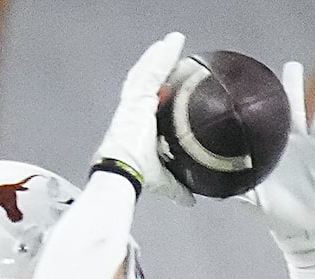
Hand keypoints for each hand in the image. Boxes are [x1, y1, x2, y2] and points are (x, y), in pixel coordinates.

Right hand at [97, 33, 192, 203]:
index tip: (167, 81)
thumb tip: (190, 200)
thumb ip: (178, 188)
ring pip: (147, 72)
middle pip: (146, 80)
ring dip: (160, 55)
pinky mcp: (135, 99)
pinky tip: (171, 45)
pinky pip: (150, 72)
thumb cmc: (135, 175)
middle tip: (168, 52)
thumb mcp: (164, 181)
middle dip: (157, 64)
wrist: (123, 173)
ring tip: (172, 42)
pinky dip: (161, 57)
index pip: (147, 99)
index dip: (156, 87)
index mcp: (138, 125)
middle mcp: (133, 111)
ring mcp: (132, 103)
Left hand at [248, 63, 314, 259]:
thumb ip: (235, 188)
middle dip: (294, 88)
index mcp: (277, 149)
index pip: (271, 118)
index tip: (261, 78)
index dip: (267, 100)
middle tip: (292, 65)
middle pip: (296, 109)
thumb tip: (208, 182)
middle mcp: (297, 145)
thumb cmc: (276, 216)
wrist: (302, 234)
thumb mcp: (253, 200)